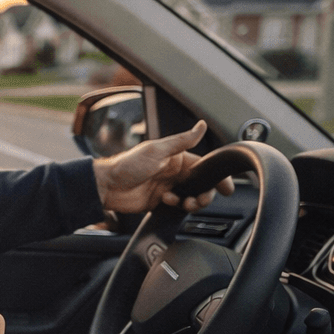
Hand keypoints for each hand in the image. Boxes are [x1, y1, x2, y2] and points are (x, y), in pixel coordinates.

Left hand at [92, 120, 234, 213]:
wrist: (107, 187)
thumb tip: (201, 125)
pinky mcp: (161, 202)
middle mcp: (174, 172)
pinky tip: (168, 202)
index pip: (204, 167)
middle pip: (201, 185)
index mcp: (176, 157)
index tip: (227, 187)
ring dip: (192, 202)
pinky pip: (179, 207)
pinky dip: (179, 207)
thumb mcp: (157, 150)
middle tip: (199, 199)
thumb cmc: (127, 165)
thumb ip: (182, 141)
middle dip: (205, 194)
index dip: (216, 178)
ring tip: (183, 202)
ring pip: (192, 197)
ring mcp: (168, 187)